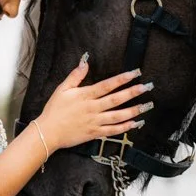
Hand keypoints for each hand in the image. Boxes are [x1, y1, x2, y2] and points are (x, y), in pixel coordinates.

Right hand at [36, 57, 152, 152]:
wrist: (48, 132)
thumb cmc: (54, 110)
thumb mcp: (62, 89)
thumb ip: (76, 75)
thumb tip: (85, 61)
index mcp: (85, 95)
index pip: (107, 85)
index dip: (122, 79)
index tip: (135, 73)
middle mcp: (92, 108)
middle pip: (116, 99)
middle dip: (133, 93)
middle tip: (147, 87)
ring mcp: (94, 122)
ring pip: (117, 116)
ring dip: (133, 111)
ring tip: (146, 106)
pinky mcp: (94, 133)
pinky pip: (112, 131)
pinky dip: (124, 128)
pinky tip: (135, 123)